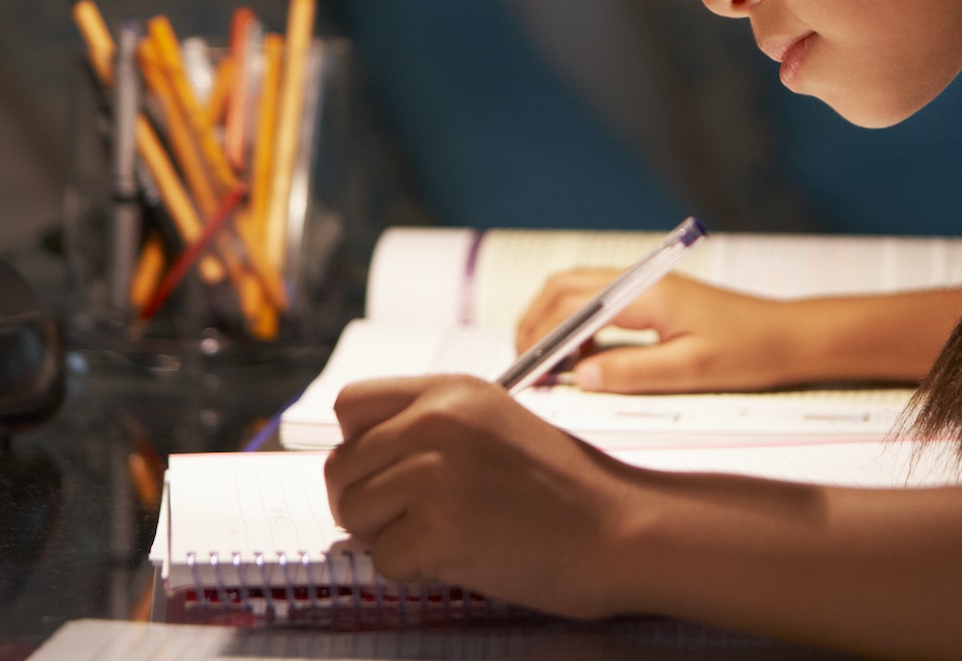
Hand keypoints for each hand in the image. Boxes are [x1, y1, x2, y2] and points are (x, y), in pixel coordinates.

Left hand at [324, 374, 638, 618]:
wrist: (620, 529)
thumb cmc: (567, 488)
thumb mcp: (495, 422)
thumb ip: (430, 426)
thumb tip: (362, 458)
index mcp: (449, 390)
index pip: (350, 405)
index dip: (359, 445)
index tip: (382, 470)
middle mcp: (436, 422)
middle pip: (341, 466)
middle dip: (368, 500)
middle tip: (415, 518)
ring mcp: (435, 476)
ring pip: (352, 514)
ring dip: (386, 536)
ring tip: (445, 533)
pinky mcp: (438, 531)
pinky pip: (382, 560)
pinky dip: (413, 570)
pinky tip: (460, 556)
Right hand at [515, 270, 804, 392]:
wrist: (789, 336)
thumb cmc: (749, 352)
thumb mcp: (691, 372)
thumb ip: (632, 373)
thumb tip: (580, 377)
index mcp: (648, 294)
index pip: (573, 305)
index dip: (541, 337)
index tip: (525, 370)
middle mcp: (641, 281)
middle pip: (564, 287)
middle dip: (534, 323)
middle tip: (523, 367)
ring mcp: (646, 285)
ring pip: (578, 290)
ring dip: (553, 322)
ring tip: (546, 366)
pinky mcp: (652, 297)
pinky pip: (599, 302)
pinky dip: (576, 325)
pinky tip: (582, 360)